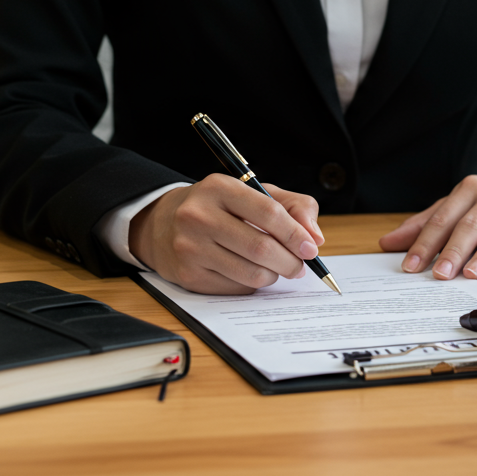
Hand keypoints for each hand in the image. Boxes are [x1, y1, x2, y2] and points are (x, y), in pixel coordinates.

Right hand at [130, 174, 324, 294]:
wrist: (162, 225)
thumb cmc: (217, 208)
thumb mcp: (251, 193)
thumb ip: (292, 206)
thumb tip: (314, 237)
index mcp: (219, 188)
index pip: (268, 213)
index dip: (296, 234)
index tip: (310, 248)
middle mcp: (199, 216)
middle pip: (261, 247)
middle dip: (290, 261)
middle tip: (299, 266)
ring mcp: (190, 247)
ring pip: (251, 272)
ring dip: (274, 275)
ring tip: (276, 268)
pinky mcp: (188, 275)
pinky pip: (236, 287)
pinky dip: (252, 283)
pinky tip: (249, 271)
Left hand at [379, 167, 476, 280]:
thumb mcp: (463, 204)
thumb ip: (428, 222)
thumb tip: (389, 242)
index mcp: (471, 189)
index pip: (444, 218)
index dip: (425, 242)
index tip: (411, 265)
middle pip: (471, 224)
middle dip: (454, 250)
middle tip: (440, 274)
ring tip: (472, 274)